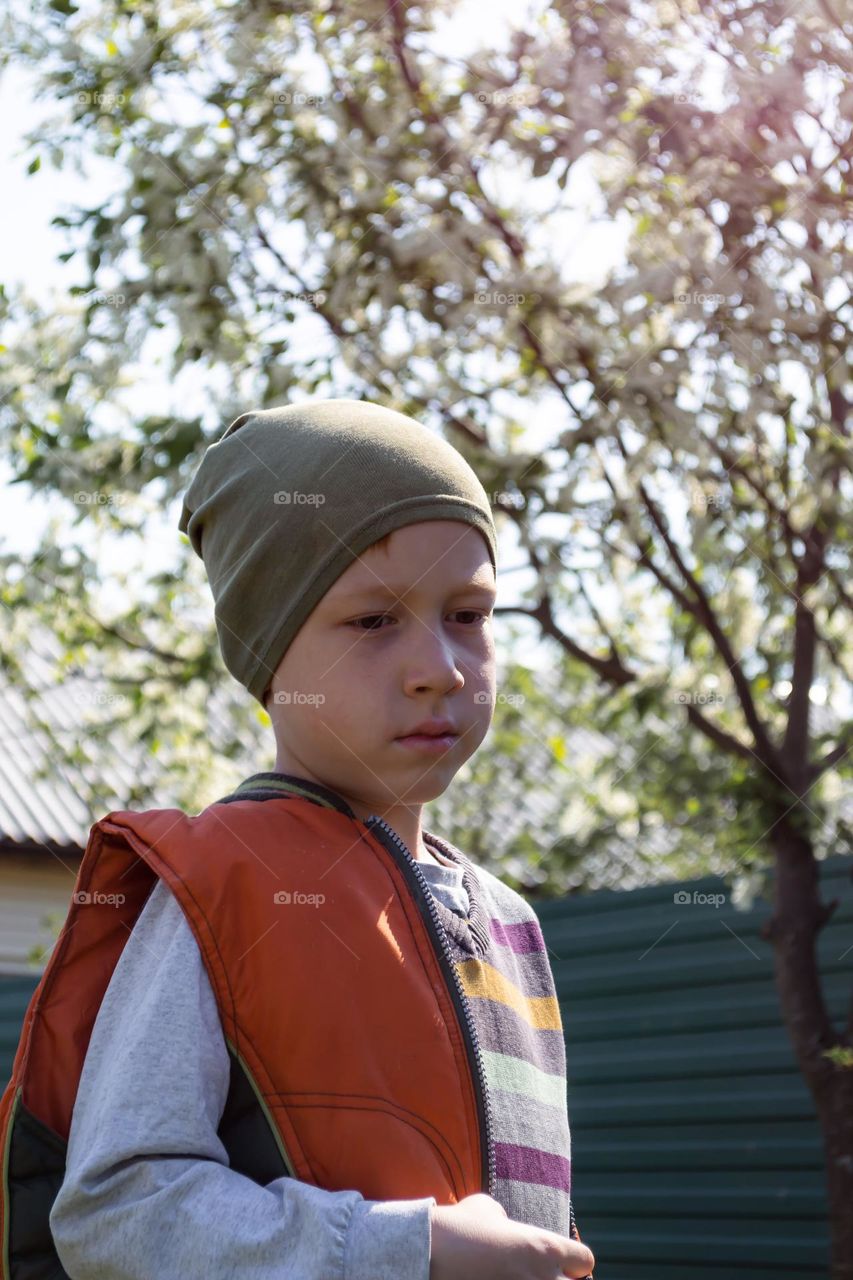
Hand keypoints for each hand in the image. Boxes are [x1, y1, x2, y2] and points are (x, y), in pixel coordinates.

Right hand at [429, 1192, 594, 1279]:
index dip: (575, 1263)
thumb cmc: (459, 1226)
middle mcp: (542, 1277)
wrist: (431, 1252)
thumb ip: (508, 1219)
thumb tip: (506, 1224)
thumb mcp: (489, 1208)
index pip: (584, 1261)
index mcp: (544, 1247)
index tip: (564, 1265)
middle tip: (542, 1278)